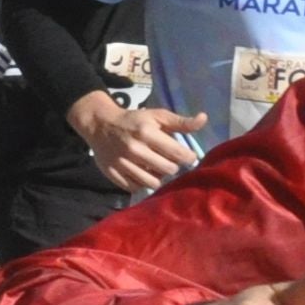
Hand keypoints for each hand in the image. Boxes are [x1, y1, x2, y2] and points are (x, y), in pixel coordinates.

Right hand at [74, 90, 202, 191]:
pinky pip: (136, 188)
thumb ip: (181, 122)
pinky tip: (142, 173)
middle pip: (168, 170)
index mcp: (147, 133)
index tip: (187, 156)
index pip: (178, 154)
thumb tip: (203, 119)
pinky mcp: (113, 175)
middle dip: (172, 166)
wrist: (100, 125)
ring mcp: (122, 164)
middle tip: (168, 160)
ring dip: (158, 177)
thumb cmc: (134, 120)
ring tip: (155, 168)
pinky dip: (142, 182)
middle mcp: (134, 149)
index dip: (188, 157)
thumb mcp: (157, 116)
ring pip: (153, 183)